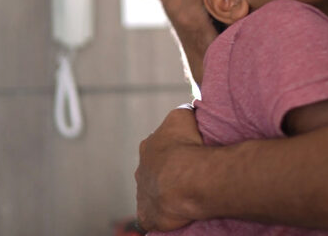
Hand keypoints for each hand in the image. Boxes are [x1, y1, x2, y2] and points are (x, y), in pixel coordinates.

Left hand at [135, 106, 204, 231]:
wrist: (186, 181)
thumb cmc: (186, 147)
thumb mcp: (183, 117)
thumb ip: (181, 115)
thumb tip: (185, 113)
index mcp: (148, 146)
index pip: (158, 145)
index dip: (173, 148)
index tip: (187, 151)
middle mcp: (141, 169)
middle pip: (154, 168)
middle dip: (166, 170)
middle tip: (187, 173)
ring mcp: (143, 193)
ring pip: (153, 191)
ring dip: (165, 191)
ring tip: (184, 192)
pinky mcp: (147, 215)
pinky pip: (152, 214)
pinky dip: (161, 213)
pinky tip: (173, 211)